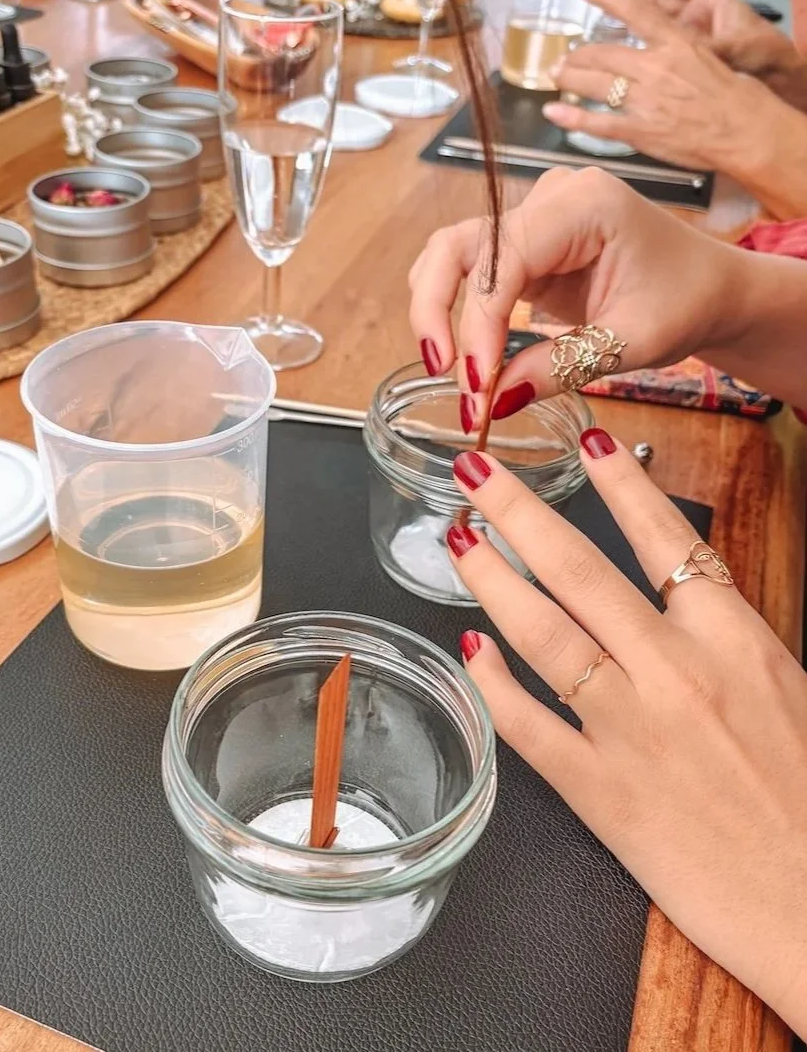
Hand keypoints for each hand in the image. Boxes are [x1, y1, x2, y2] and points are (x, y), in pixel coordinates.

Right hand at [409, 166, 743, 418]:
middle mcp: (548, 200)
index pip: (502, 259)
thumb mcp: (633, 342)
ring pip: (451, 257)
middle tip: (442, 372)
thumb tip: (494, 400)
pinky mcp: (523, 248)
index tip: (476, 382)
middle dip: (436, 309)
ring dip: (438, 313)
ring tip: (453, 374)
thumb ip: (560, 366)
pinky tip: (469, 359)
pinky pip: (471, 276)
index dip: (479, 321)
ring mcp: (531, 220)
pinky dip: (458, 317)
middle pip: (457, 245)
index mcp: (584, 204)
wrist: (711, 290)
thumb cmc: (686, 302)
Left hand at [449, 434, 806, 1035]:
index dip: (620, 483)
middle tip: (477, 471)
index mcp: (734, 642)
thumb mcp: (792, 691)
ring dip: (493, 579)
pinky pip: (529, 726)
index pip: (664, 539)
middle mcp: (675, 673)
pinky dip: (492, 685)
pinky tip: (468, 649)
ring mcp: (631, 731)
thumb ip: (733, 639)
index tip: (584, 438)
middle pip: (580, 571)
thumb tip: (689, 593)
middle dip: (522, 511)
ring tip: (459, 539)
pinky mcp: (601, 794)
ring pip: (542, 634)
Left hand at [541, 0, 792, 174]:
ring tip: (556, 75)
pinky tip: (552, 112)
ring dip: (570, 78)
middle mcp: (654, 67)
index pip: (634, 11)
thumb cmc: (734, 93)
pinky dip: (571, 117)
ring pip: (595, 84)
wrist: (744, 131)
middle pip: (603, 54)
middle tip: (563, 58)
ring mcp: (644, 100)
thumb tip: (653, 48)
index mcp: (675, 43)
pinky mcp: (639, 131)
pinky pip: (597, 123)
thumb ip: (676, 50)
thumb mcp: (708, 56)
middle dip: (578, 55)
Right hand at [619, 0, 806, 113]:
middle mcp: (697, 16)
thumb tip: (679, 53)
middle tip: (598, 9)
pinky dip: (640, 54)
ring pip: (654, 28)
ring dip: (630, 30)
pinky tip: (620, 62)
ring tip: (601, 36)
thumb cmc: (760, 53)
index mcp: (710, 0)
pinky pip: (657, 52)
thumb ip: (705, 48)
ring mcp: (690, 38)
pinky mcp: (685, 59)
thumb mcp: (735, 47)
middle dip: (630, 5)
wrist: (775, 77)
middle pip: (657, 5)